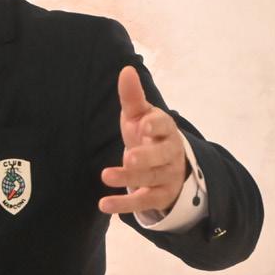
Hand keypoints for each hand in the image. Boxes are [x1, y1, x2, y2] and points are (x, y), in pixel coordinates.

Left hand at [98, 66, 186, 214]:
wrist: (168, 166)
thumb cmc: (148, 135)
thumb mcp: (140, 116)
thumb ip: (132, 97)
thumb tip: (126, 69)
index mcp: (166, 130)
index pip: (164, 126)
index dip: (155, 126)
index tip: (143, 124)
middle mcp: (170, 154)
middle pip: (161, 156)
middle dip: (146, 157)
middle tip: (128, 157)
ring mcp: (167, 177)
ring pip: (151, 179)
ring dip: (129, 179)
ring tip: (106, 176)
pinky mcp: (159, 196)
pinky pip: (143, 203)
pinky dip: (124, 205)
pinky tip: (104, 204)